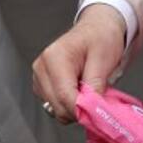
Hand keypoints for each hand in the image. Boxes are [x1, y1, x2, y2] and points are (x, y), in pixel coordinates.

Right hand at [32, 5, 125, 122]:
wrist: (98, 28)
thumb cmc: (102, 38)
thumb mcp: (104, 59)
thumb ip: (95, 84)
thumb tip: (91, 107)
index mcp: (55, 57)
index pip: (63, 95)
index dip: (81, 109)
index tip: (97, 114)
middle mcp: (42, 67)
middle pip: (56, 105)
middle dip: (78, 109)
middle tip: (97, 100)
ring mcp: (39, 76)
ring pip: (54, 108)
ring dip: (73, 107)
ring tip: (88, 91)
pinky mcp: (42, 84)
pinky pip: (54, 104)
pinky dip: (68, 104)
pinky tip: (79, 91)